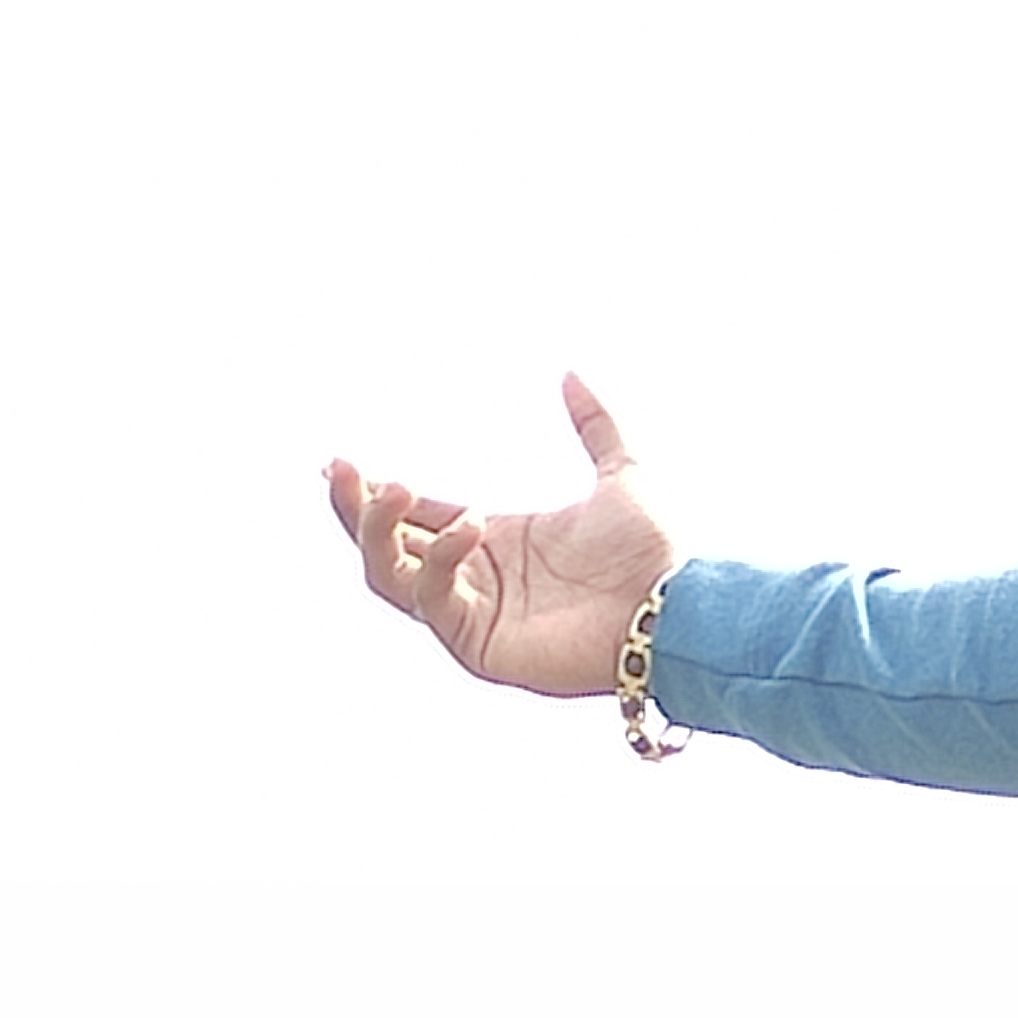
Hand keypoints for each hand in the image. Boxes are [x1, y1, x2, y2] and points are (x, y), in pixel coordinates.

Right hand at [329, 374, 682, 699]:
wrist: (677, 605)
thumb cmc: (654, 551)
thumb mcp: (623, 472)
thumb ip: (596, 424)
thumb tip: (571, 372)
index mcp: (497, 541)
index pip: (416, 516)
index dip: (374, 492)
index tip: (342, 462)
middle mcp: (475, 578)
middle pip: (385, 548)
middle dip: (355, 509)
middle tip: (340, 469)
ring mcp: (472, 614)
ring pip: (389, 576)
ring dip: (378, 533)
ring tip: (392, 489)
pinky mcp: (477, 645)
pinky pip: (431, 602)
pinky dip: (436, 561)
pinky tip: (470, 525)